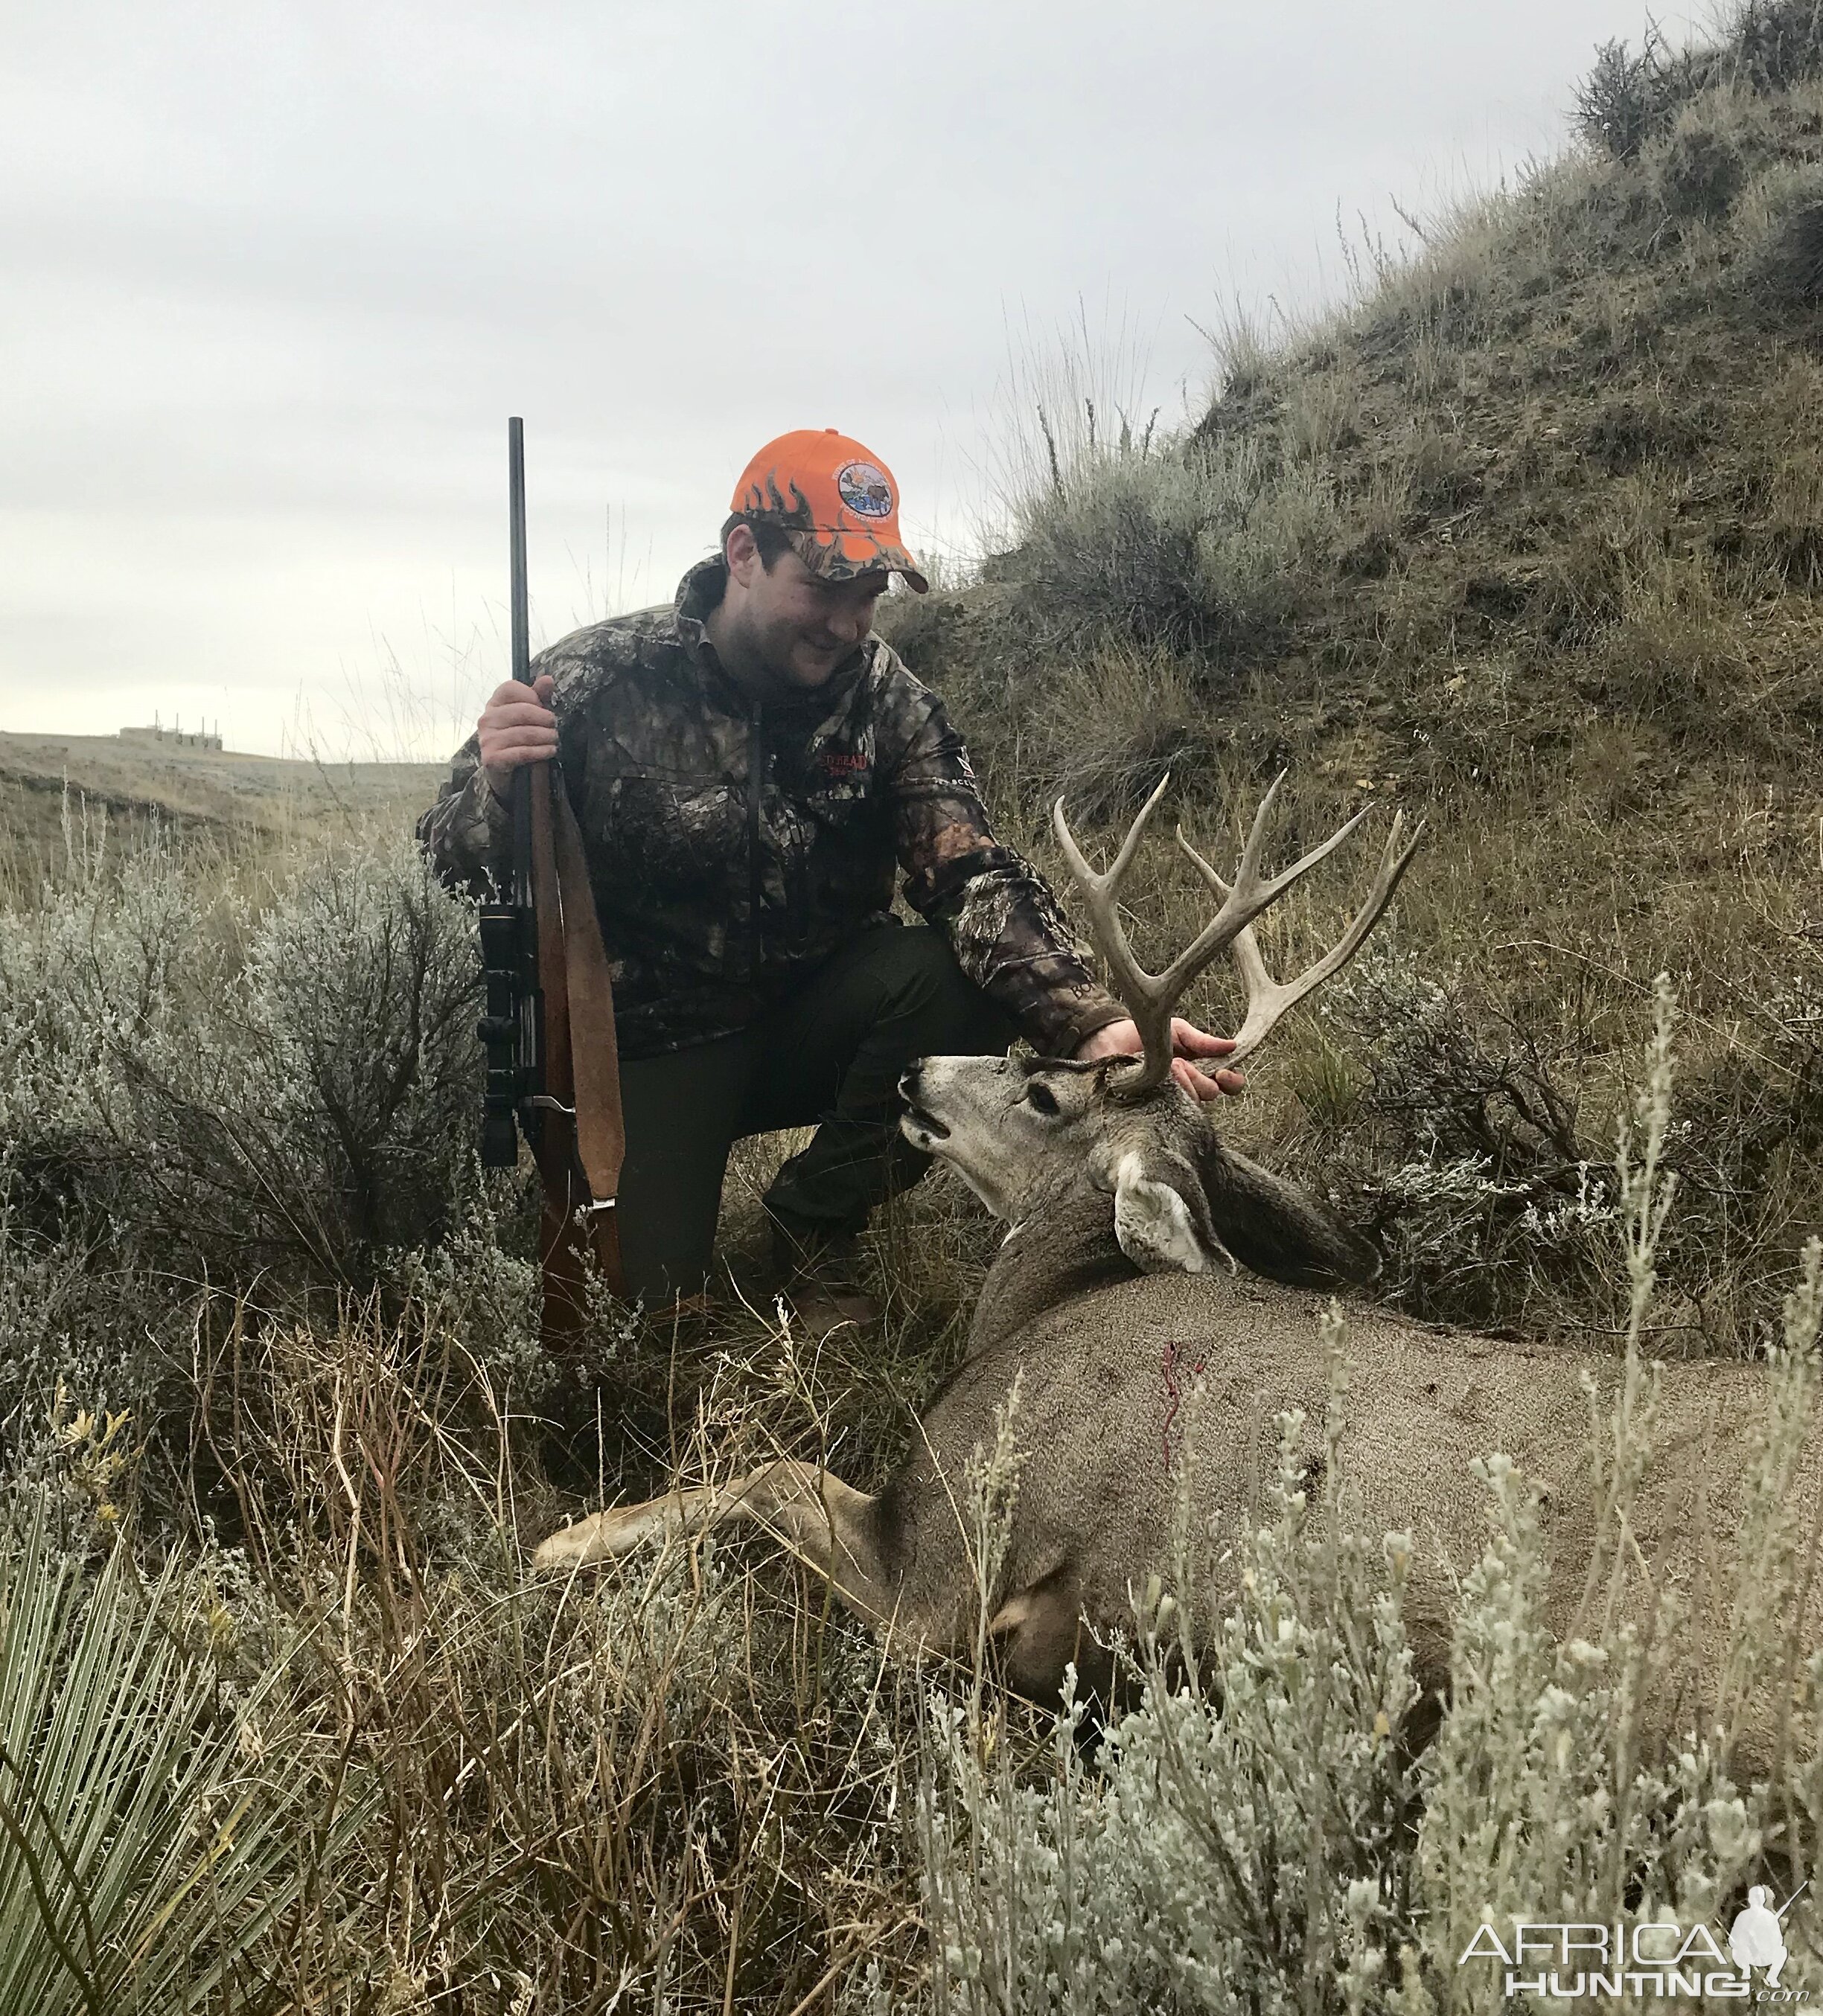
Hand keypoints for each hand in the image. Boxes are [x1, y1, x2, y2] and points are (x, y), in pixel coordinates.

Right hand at [478, 673, 557, 798]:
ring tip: (554, 740)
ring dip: (546, 737)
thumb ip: (538, 697)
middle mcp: (486, 719)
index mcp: (494, 704)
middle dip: (545, 719)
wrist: (507, 774)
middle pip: (522, 711)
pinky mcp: (491, 758)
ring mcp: (487, 739)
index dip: (532, 696)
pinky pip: (522, 752)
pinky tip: (550, 751)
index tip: (543, 707)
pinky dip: (540, 752)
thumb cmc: (520, 740)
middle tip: (554, 726)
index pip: (511, 689)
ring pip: (525, 733)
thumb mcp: (530, 716)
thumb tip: (548, 679)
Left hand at [1074, 1016, 1244, 1099]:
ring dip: (1181, 1084)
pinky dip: (1166, 1097)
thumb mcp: (1176, 1030)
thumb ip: (1201, 1040)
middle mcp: (1188, 1088)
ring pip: (1192, 1104)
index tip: (1222, 1073)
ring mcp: (1170, 1101)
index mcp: (1199, 1070)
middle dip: (1198, 1078)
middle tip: (1178, 1064)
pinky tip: (1155, 1086)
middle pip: (1210, 1093)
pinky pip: (1168, 1113)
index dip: (1232, 1082)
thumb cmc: (1142, 1033)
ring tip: (1164, 1070)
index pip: (1227, 1084)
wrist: (1106, 1039)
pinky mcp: (1150, 1110)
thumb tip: (1232, 1046)